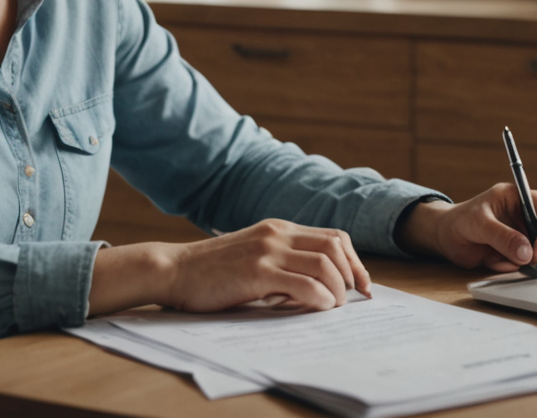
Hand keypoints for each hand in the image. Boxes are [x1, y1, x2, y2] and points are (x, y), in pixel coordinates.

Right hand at [89, 219, 369, 316]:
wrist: (174, 270)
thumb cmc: (212, 272)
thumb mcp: (253, 257)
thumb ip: (282, 264)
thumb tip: (318, 289)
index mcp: (278, 229)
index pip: (333, 236)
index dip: (354, 260)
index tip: (362, 285)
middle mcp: (277, 233)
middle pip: (335, 245)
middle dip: (353, 274)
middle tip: (355, 299)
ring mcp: (266, 250)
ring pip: (324, 263)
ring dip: (337, 288)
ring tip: (334, 307)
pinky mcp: (256, 271)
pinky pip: (302, 282)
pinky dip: (318, 296)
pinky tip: (319, 308)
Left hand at [397, 184, 536, 274]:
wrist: (448, 237)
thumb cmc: (461, 221)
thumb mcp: (477, 224)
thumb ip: (501, 236)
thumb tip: (527, 254)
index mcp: (521, 198)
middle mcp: (531, 216)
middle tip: (536, 269)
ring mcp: (532, 235)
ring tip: (520, 270)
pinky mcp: (527, 253)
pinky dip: (526, 272)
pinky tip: (502, 265)